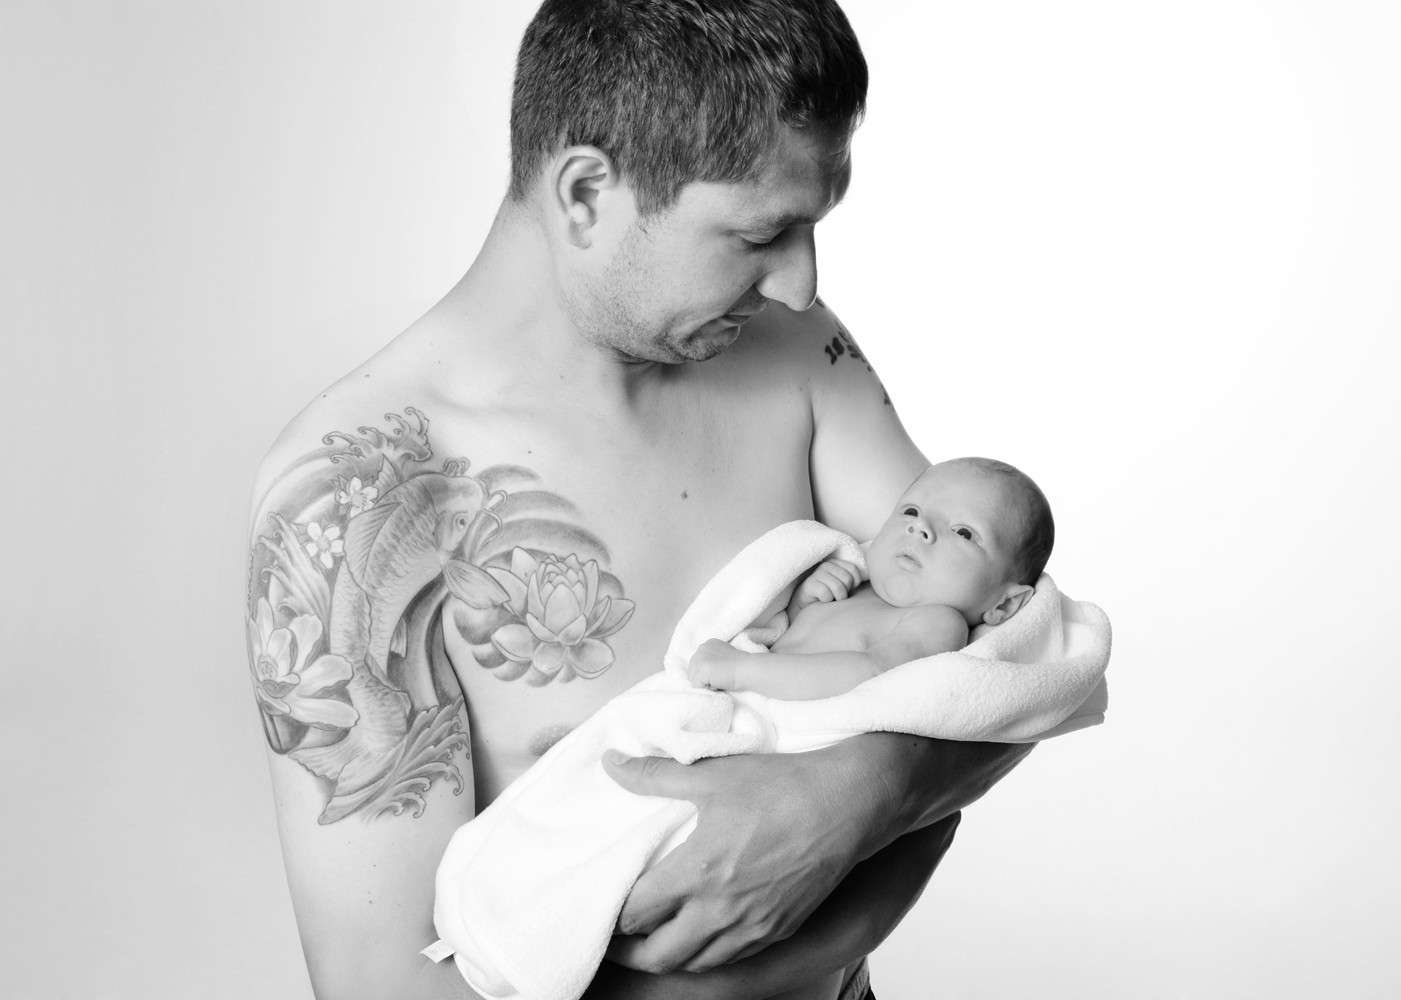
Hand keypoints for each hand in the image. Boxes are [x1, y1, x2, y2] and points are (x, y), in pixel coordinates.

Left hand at [601, 741, 887, 973]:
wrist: (849, 805)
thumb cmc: (782, 787)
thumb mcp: (712, 773)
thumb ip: (654, 774)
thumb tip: (612, 763)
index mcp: (697, 873)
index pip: (634, 914)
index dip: (611, 912)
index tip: (603, 900)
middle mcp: (720, 911)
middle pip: (657, 955)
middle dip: (630, 948)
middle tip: (617, 932)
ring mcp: (751, 927)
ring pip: (694, 963)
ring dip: (668, 954)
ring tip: (654, 934)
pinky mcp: (778, 930)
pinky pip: (731, 958)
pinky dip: (706, 953)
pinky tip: (701, 933)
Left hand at [686, 638, 743, 689]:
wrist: (748, 669)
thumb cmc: (740, 667)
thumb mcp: (722, 658)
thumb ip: (712, 661)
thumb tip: (703, 674)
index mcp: (707, 644)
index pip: (697, 664)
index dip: (708, 673)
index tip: (722, 671)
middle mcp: (701, 648)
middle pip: (692, 671)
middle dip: (704, 678)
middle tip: (722, 676)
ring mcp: (700, 658)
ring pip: (693, 679)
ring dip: (706, 683)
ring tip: (720, 678)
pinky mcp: (701, 669)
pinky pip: (696, 686)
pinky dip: (707, 688)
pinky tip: (719, 682)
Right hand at [790, 558, 861, 612]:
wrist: (806, 604)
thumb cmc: (828, 594)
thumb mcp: (842, 585)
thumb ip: (852, 580)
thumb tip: (872, 581)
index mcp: (837, 563)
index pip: (854, 570)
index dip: (854, 583)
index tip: (846, 590)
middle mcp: (827, 565)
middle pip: (847, 579)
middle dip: (845, 592)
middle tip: (836, 596)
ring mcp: (818, 573)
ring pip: (838, 587)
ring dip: (836, 598)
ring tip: (831, 599)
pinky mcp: (810, 583)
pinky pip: (826, 594)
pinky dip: (827, 601)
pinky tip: (821, 600)